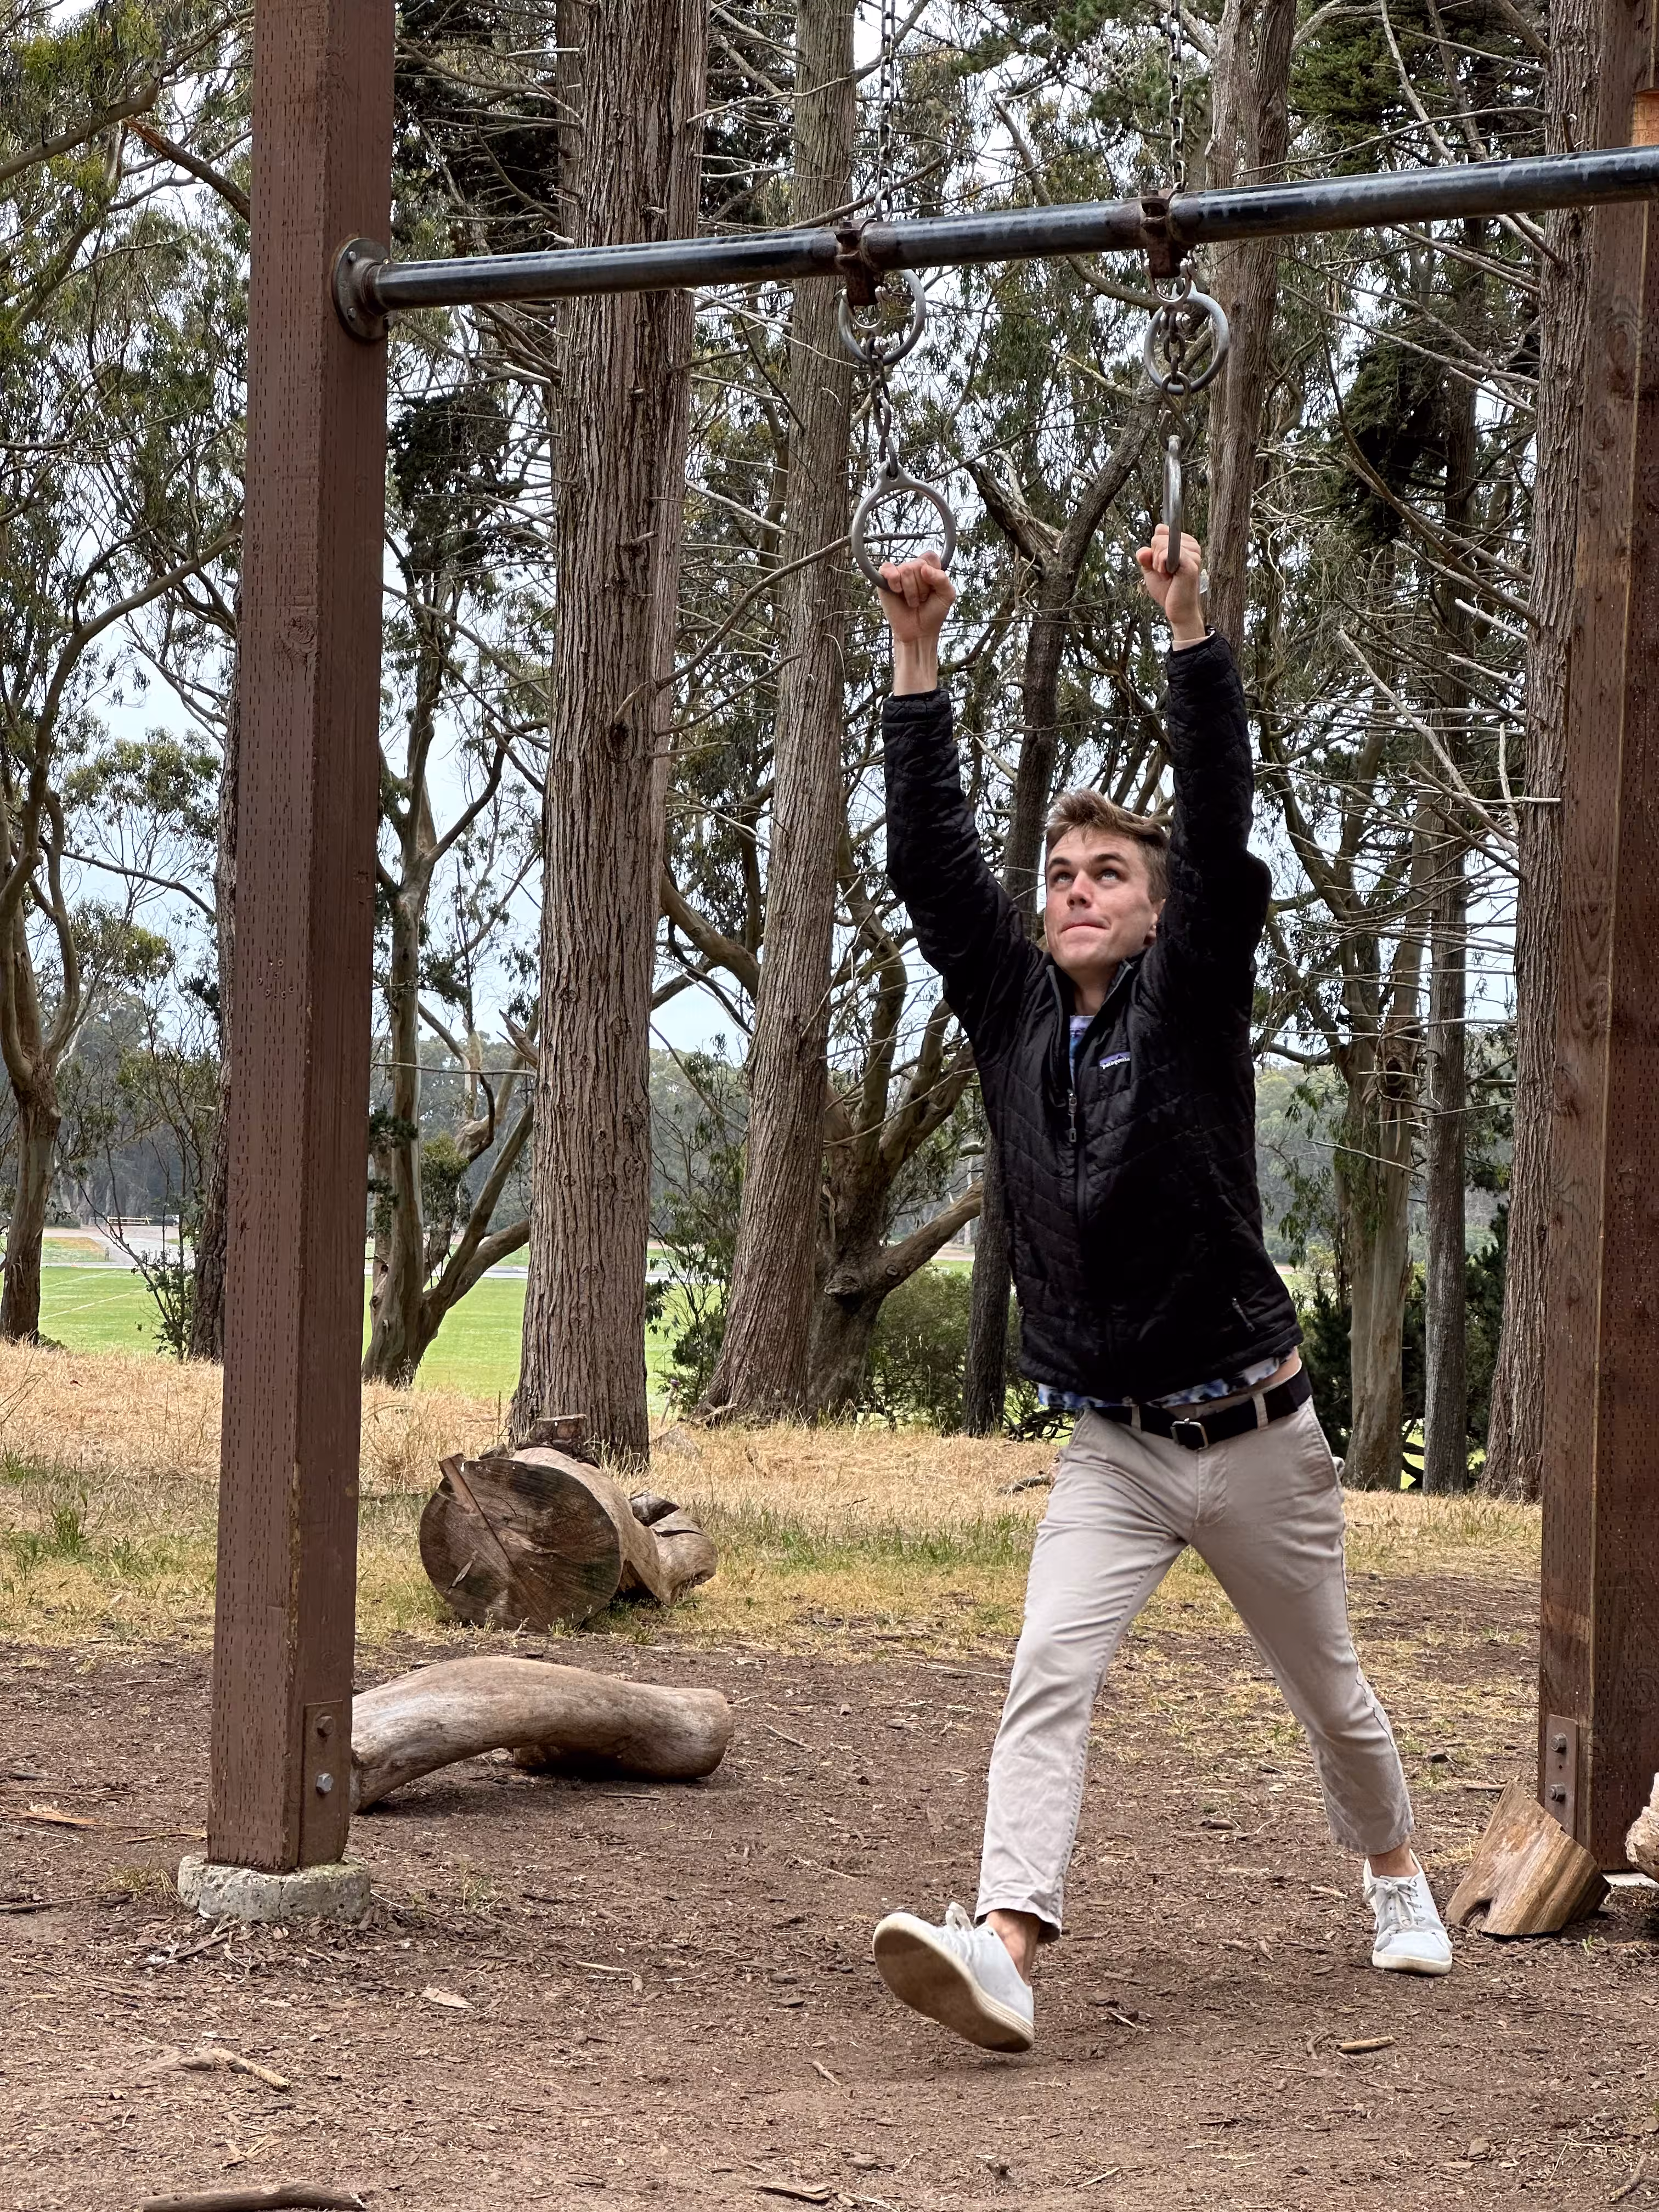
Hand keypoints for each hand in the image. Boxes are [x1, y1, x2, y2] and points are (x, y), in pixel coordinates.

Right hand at [877, 551, 955, 693]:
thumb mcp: (947, 596)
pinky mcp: (884, 581)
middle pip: (918, 564)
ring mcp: (898, 574)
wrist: (918, 633)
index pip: (930, 557)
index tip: (933, 589)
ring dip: (911, 591)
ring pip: (905, 569)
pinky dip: (893, 579)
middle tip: (921, 600)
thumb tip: (924, 569)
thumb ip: (942, 579)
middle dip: (922, 587)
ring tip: (912, 602)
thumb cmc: (933, 613)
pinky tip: (897, 591)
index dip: (932, 573)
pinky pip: (887, 569)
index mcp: (928, 568)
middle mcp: (913, 568)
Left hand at [1135, 526, 1206, 647]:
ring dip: (1157, 562)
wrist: (1177, 611)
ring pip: (1161, 543)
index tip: (1162, 564)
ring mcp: (1193, 554)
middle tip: (1165, 572)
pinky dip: (1160, 564)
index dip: (1155, 548)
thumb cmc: (1167, 590)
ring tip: (1168, 575)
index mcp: (1185, 544)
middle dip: (1154, 556)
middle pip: (1159, 536)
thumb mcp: (1151, 569)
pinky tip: (1168, 574)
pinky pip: (1167, 553)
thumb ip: (1146, 556)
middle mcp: (1192, 546)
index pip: (1161, 531)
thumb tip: (1142, 550)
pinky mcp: (1191, 563)